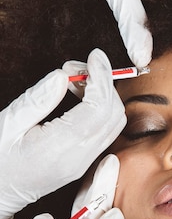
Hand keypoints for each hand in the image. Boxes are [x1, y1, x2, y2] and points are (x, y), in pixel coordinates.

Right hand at [0, 49, 124, 218]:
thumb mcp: (8, 123)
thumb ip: (38, 99)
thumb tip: (63, 77)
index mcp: (59, 148)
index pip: (98, 109)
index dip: (101, 78)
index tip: (94, 56)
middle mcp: (79, 158)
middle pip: (113, 115)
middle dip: (104, 83)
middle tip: (79, 67)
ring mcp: (85, 163)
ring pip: (115, 123)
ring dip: (104, 95)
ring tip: (76, 81)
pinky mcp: (86, 162)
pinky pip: (107, 132)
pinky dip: (102, 109)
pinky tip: (81, 98)